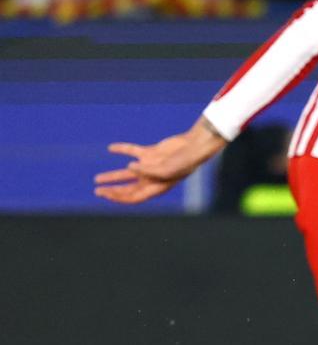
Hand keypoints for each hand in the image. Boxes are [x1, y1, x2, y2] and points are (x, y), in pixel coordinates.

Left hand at [93, 118, 227, 203]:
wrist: (194, 146)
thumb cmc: (184, 162)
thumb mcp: (166, 169)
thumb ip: (147, 170)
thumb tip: (128, 166)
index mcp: (156, 188)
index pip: (133, 197)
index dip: (118, 198)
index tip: (105, 194)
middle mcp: (151, 179)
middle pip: (127, 189)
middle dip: (112, 191)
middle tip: (98, 191)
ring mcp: (150, 166)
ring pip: (126, 173)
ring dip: (112, 176)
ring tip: (97, 179)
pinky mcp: (151, 152)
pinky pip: (133, 151)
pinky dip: (122, 149)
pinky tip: (111, 148)